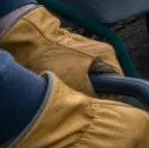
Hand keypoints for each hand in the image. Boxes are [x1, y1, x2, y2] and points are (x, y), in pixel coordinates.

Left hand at [0, 7, 121, 95]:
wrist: (29, 40)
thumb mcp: (76, 82)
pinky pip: (78, 73)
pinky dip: (71, 81)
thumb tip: (101, 106)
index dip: (111, 97)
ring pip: (90, 78)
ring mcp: (86, 52)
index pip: (119, 82)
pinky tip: (61, 87)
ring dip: (80, 88)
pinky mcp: (71, 55)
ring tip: (70, 96)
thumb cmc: (55, 60)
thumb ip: (93, 96)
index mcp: (108, 55)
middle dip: (94, 93)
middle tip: (82, 103)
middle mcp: (101, 52)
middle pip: (104, 80)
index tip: (99, 107)